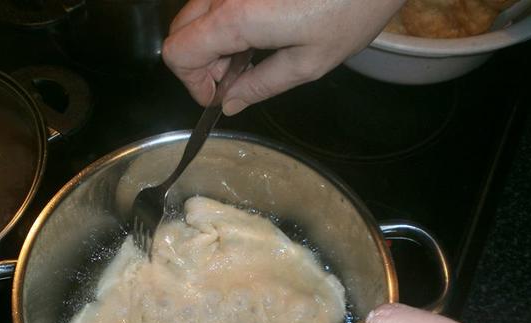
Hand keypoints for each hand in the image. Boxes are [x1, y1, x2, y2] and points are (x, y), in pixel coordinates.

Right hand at [162, 0, 404, 114]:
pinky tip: (257, 29)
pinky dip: (224, 21)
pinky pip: (217, 0)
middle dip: (199, 63)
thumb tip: (230, 104)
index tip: (219, 95)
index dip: (192, 83)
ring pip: (196, 14)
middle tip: (234, 77)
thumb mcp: (310, 62)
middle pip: (180, 32)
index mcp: (236, 18)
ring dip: (211, 41)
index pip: (178, 53)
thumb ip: (262, 85)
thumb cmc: (352, 8)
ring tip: (250, 53)